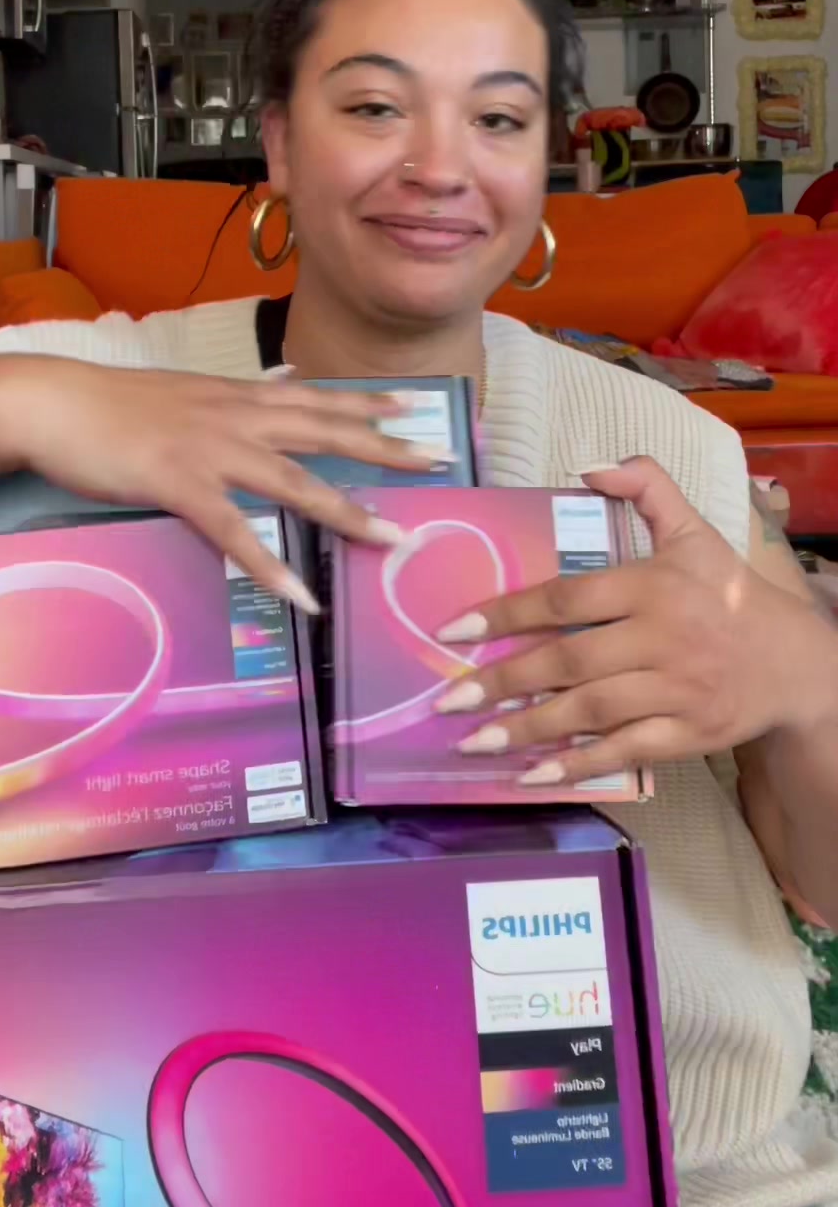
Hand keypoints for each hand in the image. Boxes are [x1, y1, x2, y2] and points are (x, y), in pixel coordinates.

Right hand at [0, 358, 440, 609]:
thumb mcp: (184, 390)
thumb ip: (234, 395)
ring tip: (390, 539)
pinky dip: (270, 565)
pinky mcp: (178, 484)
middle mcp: (235, 417)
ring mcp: (210, 451)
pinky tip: (300, 594)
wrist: (51, 402)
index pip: (315, 396)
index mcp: (235, 396)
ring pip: (294, 483)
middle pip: (323, 432)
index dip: (365, 402)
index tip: (414, 406)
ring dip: (346, 513)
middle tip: (435, 460)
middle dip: (383, 447)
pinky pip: (235, 532)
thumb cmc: (110, 403)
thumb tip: (278, 381)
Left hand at [434, 458, 827, 785]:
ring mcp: (675, 691)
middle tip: (448, 698)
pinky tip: (532, 774)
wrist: (794, 661)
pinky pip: (623, 752)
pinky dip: (577, 766)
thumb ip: (647, 485)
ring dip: (527, 729)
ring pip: (590, 712)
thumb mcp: (693, 529)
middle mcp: (661, 638)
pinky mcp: (687, 735)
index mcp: (652, 585)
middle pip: (569, 661)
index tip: (455, 629)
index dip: (507, 613)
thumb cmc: (728, 593)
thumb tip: (588, 467)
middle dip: (503, 681)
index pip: (566, 598)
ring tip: (473, 741)